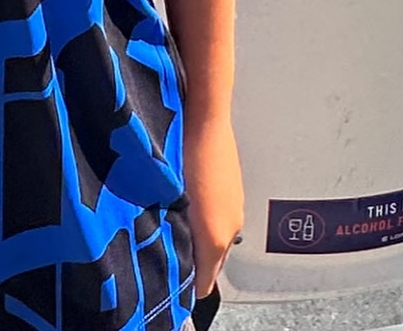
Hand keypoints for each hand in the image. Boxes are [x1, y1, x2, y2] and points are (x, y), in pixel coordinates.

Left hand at [184, 113, 243, 297]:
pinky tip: (187, 197)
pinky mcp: (235, 190)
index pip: (205, 285)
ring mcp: (235, 207)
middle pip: (213, 264)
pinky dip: (206, 216)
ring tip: (174, 217)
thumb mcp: (171, 203)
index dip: (186, 283)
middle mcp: (231, 227)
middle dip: (193, 260)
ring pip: (216, 239)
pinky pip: (221, 218)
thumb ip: (174, 239)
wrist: (205, 117)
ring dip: (198, 235)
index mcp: (216, 237)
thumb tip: (170, 260)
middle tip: (166, 245)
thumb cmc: (186, 154)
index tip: (167, 274)